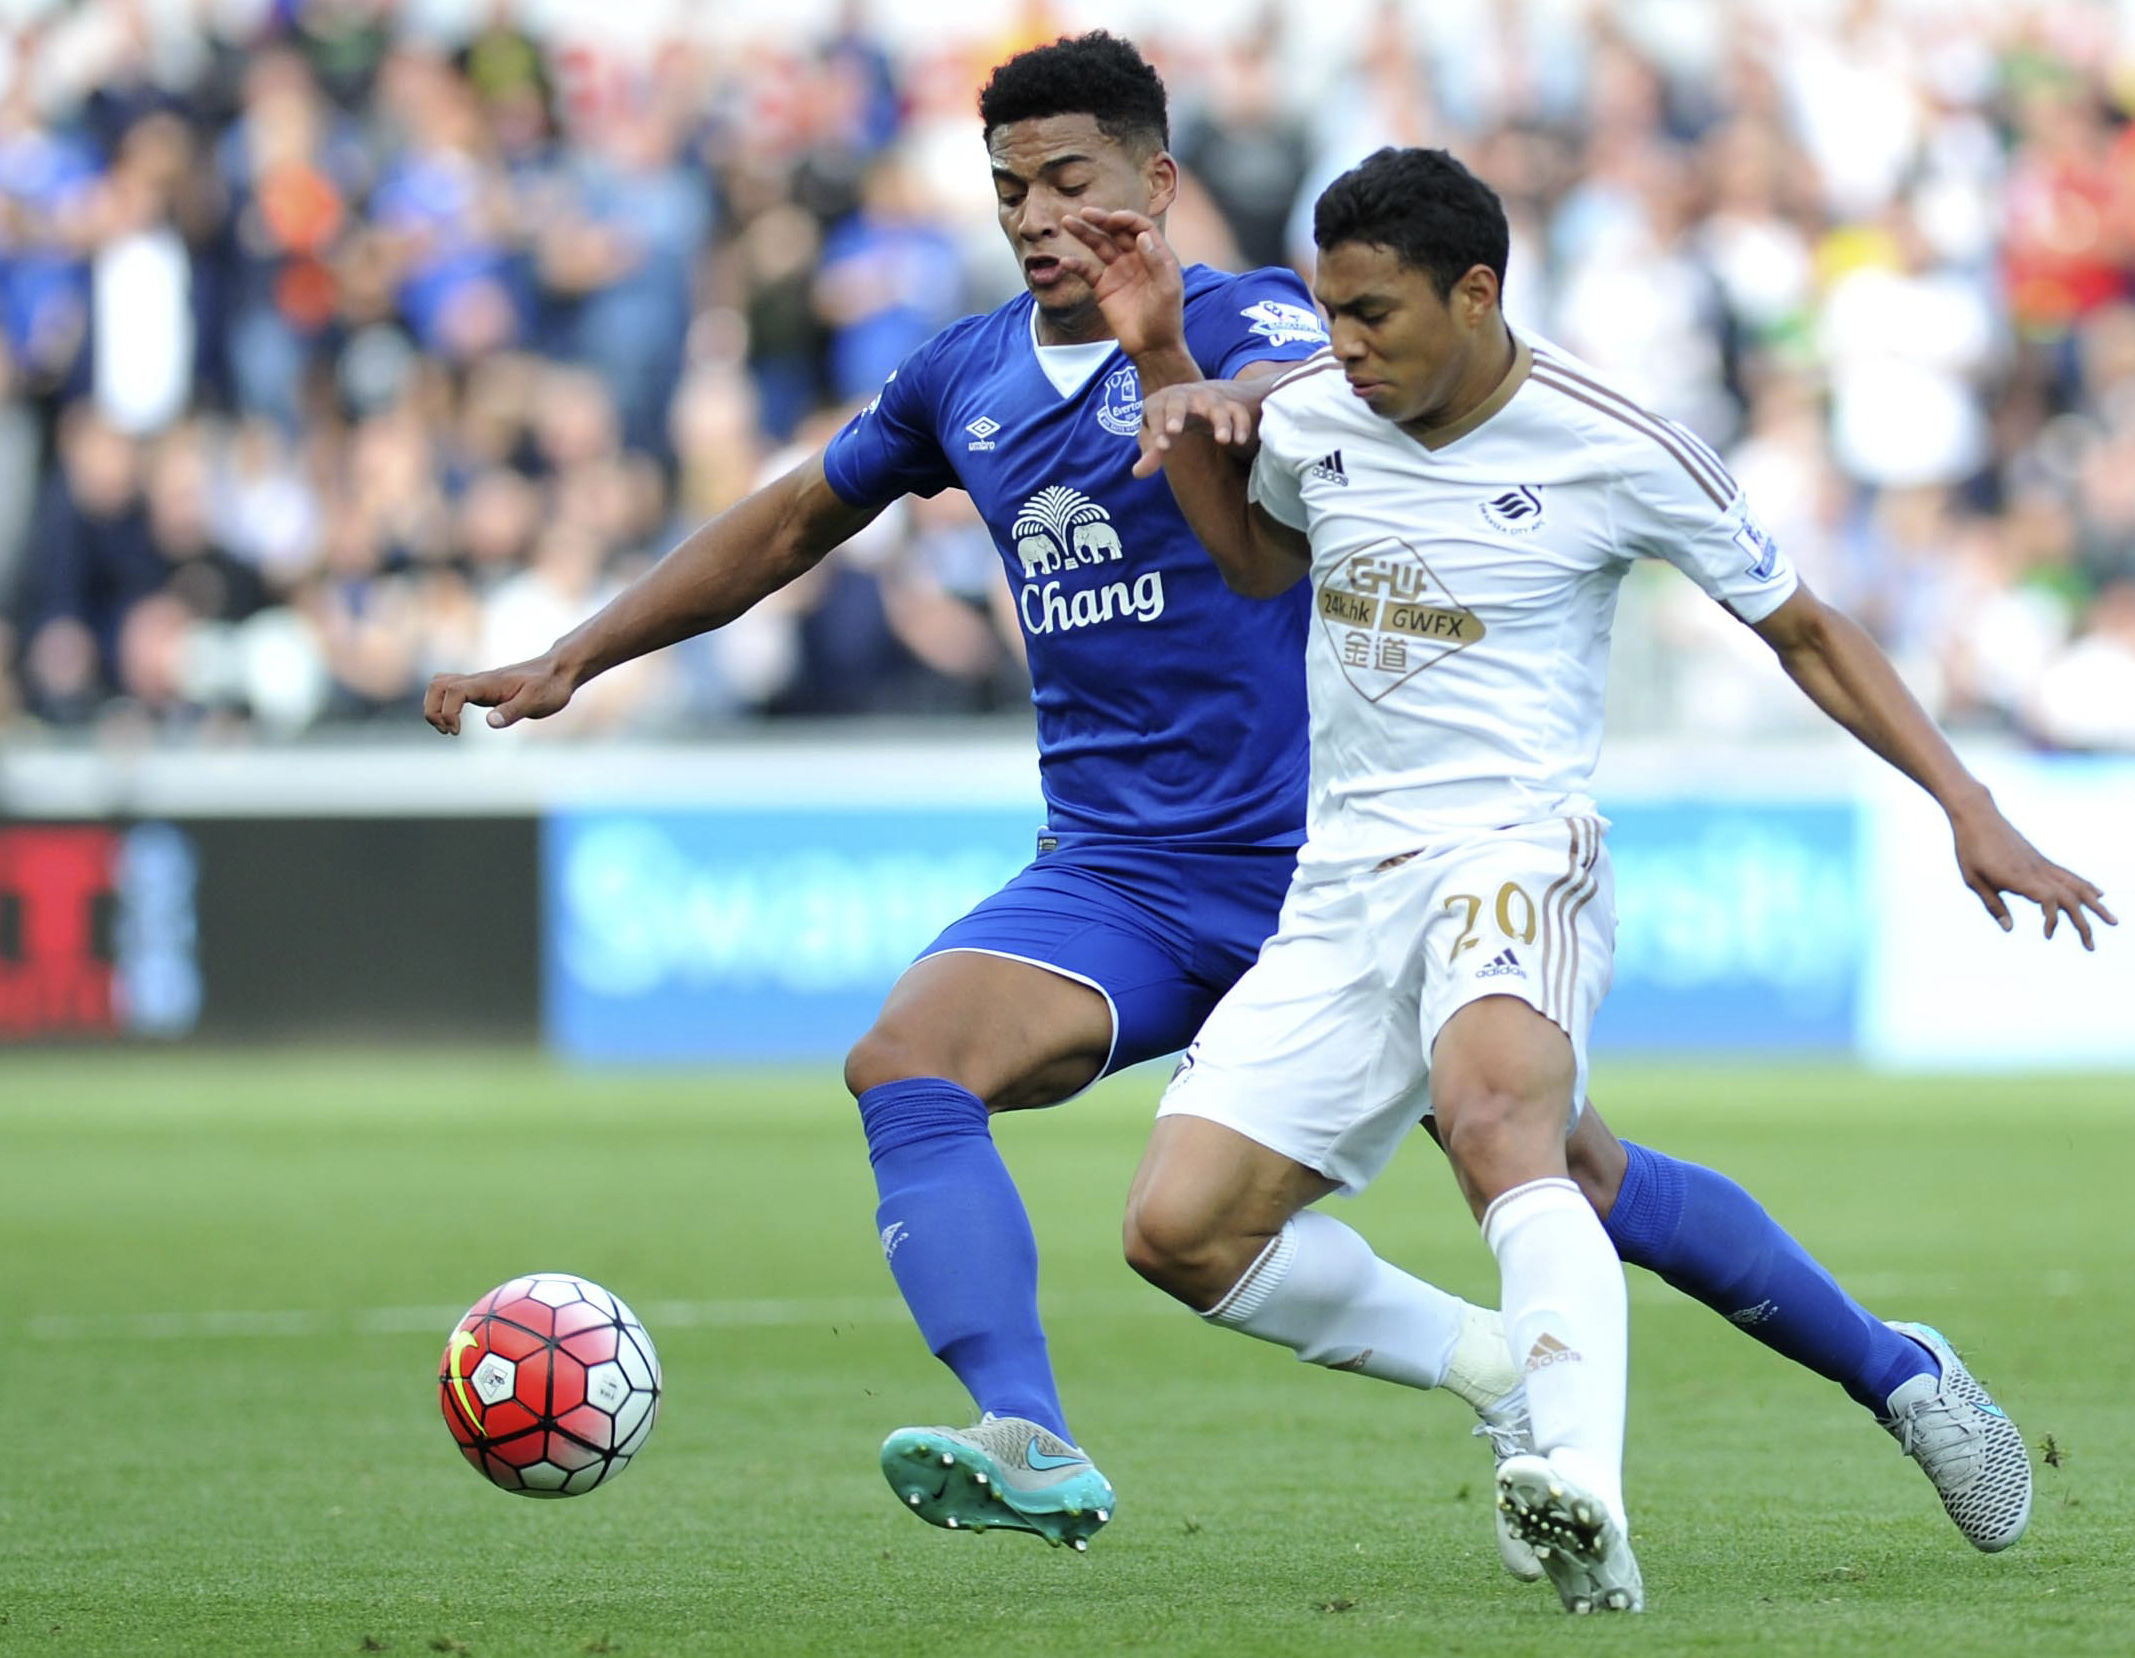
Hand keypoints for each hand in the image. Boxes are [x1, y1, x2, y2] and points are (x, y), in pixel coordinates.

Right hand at [424, 653, 577, 733]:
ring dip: (435, 706)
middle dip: (433, 710)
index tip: (457, 732)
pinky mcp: (481, 688)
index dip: (447, 712)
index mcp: (488, 683)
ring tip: (450, 729)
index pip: (453, 690)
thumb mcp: (536, 702)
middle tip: (450, 731)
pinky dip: (445, 705)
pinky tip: (458, 723)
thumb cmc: (549, 687)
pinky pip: (451, 690)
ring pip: (440, 685)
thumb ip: (513, 711)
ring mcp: (478, 683)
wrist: (558, 671)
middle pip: (436, 685)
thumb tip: (490, 722)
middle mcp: (478, 680)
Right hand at [1058, 207, 1185, 362]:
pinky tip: (1066, 261)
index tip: (1112, 219)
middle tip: (1084, 212)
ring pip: (1099, 245)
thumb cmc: (1166, 319)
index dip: (1126, 219)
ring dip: (1084, 233)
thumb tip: (1141, 235)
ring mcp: (1118, 271)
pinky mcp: (1103, 287)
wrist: (1152, 348)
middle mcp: (1136, 258)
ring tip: (1067, 222)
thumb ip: (1156, 262)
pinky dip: (1076, 265)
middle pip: (1117, 231)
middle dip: (1101, 220)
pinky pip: (1087, 271)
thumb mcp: (1167, 290)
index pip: (1140, 227)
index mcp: (1156, 255)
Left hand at [1133, 380, 1265, 478]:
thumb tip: (1138, 473)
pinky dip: (1241, 424)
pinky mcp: (1228, 405)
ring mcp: (1207, 399)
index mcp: (1161, 402)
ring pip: (1215, 406)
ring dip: (1220, 421)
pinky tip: (1240, 441)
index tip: (1161, 446)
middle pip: (1178, 402)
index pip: (1155, 411)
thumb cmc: (1168, 421)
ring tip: (1223, 440)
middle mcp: (1184, 397)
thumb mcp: (1156, 434)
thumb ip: (1150, 453)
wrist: (1194, 398)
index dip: (1156, 428)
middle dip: (1176, 415)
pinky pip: (1237, 411)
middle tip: (1174, 430)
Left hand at [1951, 804, 2116, 949]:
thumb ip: (1993, 905)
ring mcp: (2042, 864)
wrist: (1977, 816)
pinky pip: (2069, 875)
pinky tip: (2097, 895)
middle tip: (2091, 947)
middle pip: (2071, 898)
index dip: (2053, 920)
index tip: (2047, 935)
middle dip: (2084, 924)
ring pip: (2076, 886)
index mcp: (2020, 877)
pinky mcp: (2041, 860)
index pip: (2050, 900)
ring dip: (2095, 906)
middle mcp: (2037, 871)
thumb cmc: (1970, 849)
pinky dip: (2086, 887)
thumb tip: (2009, 929)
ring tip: (2113, 921)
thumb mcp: (1974, 880)